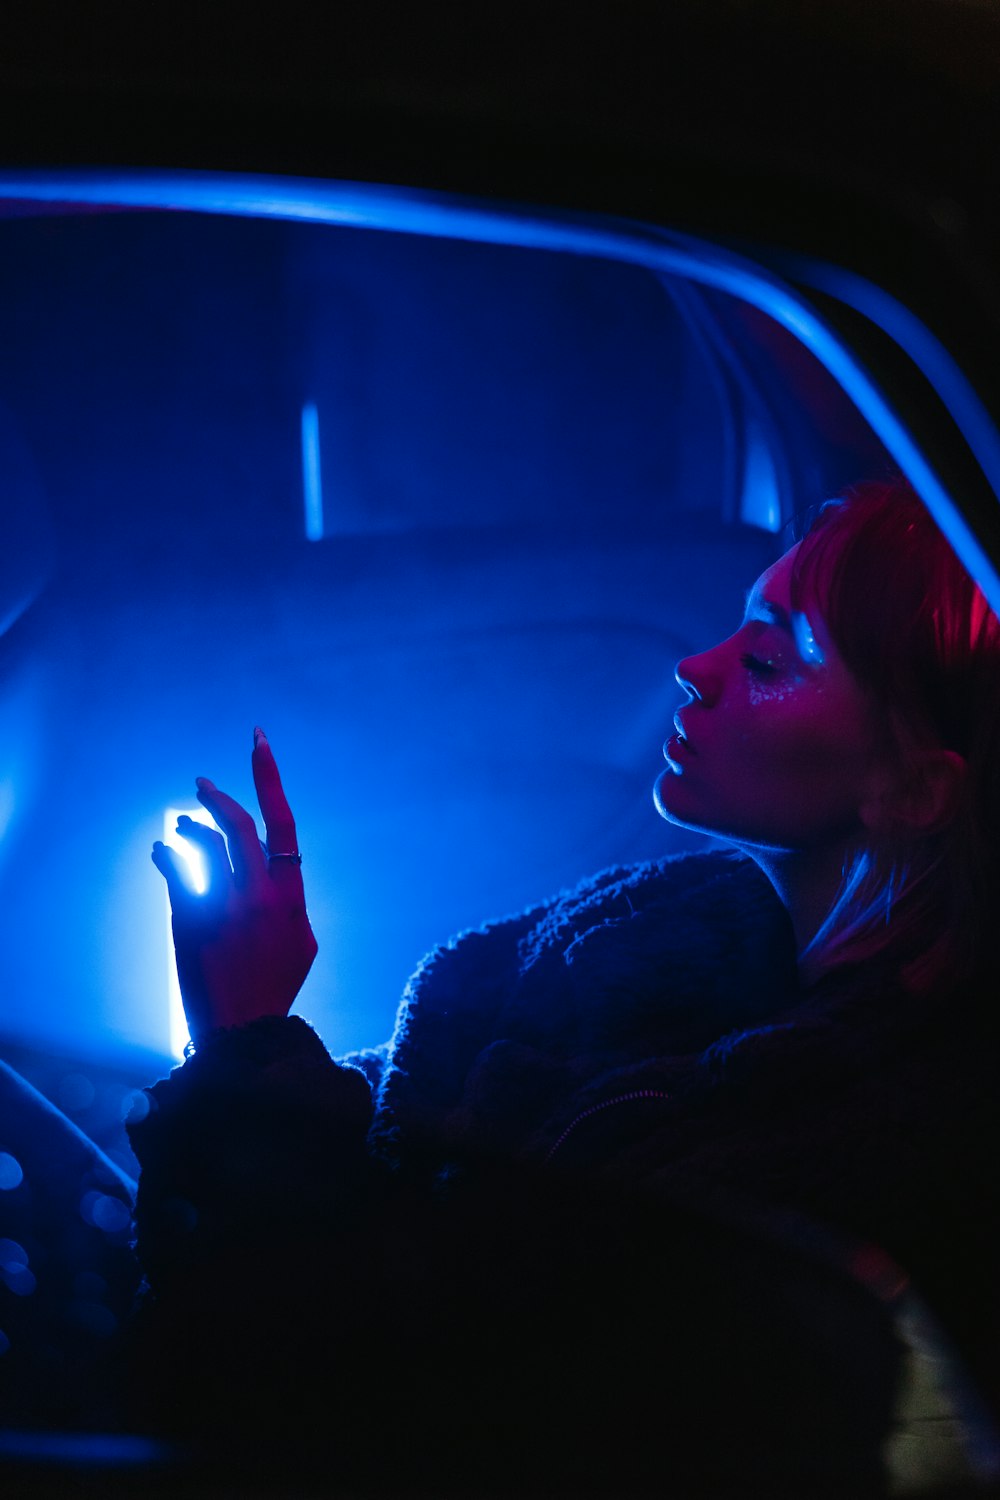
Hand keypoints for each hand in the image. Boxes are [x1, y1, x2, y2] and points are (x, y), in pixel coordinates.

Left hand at [152, 728, 317, 1046]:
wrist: (243, 1030)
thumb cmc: (276, 988)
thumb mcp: (303, 944)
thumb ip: (293, 903)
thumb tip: (281, 872)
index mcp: (291, 896)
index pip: (283, 823)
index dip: (269, 778)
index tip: (257, 742)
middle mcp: (259, 895)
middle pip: (239, 825)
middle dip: (218, 796)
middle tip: (201, 783)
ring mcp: (224, 907)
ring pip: (205, 843)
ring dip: (192, 824)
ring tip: (183, 821)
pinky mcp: (190, 920)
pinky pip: (175, 869)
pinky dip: (166, 852)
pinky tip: (161, 848)